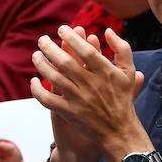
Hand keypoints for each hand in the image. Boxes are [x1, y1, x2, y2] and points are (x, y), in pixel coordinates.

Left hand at [32, 26, 149, 161]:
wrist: (119, 132)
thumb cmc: (122, 98)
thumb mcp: (128, 71)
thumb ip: (121, 48)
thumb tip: (108, 30)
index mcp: (105, 72)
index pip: (85, 51)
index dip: (72, 38)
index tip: (61, 29)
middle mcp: (91, 84)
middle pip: (66, 62)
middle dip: (50, 48)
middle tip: (42, 39)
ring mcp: (79, 99)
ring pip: (54, 78)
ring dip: (41, 65)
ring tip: (36, 55)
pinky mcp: (69, 113)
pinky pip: (48, 100)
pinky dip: (38, 90)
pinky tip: (34, 80)